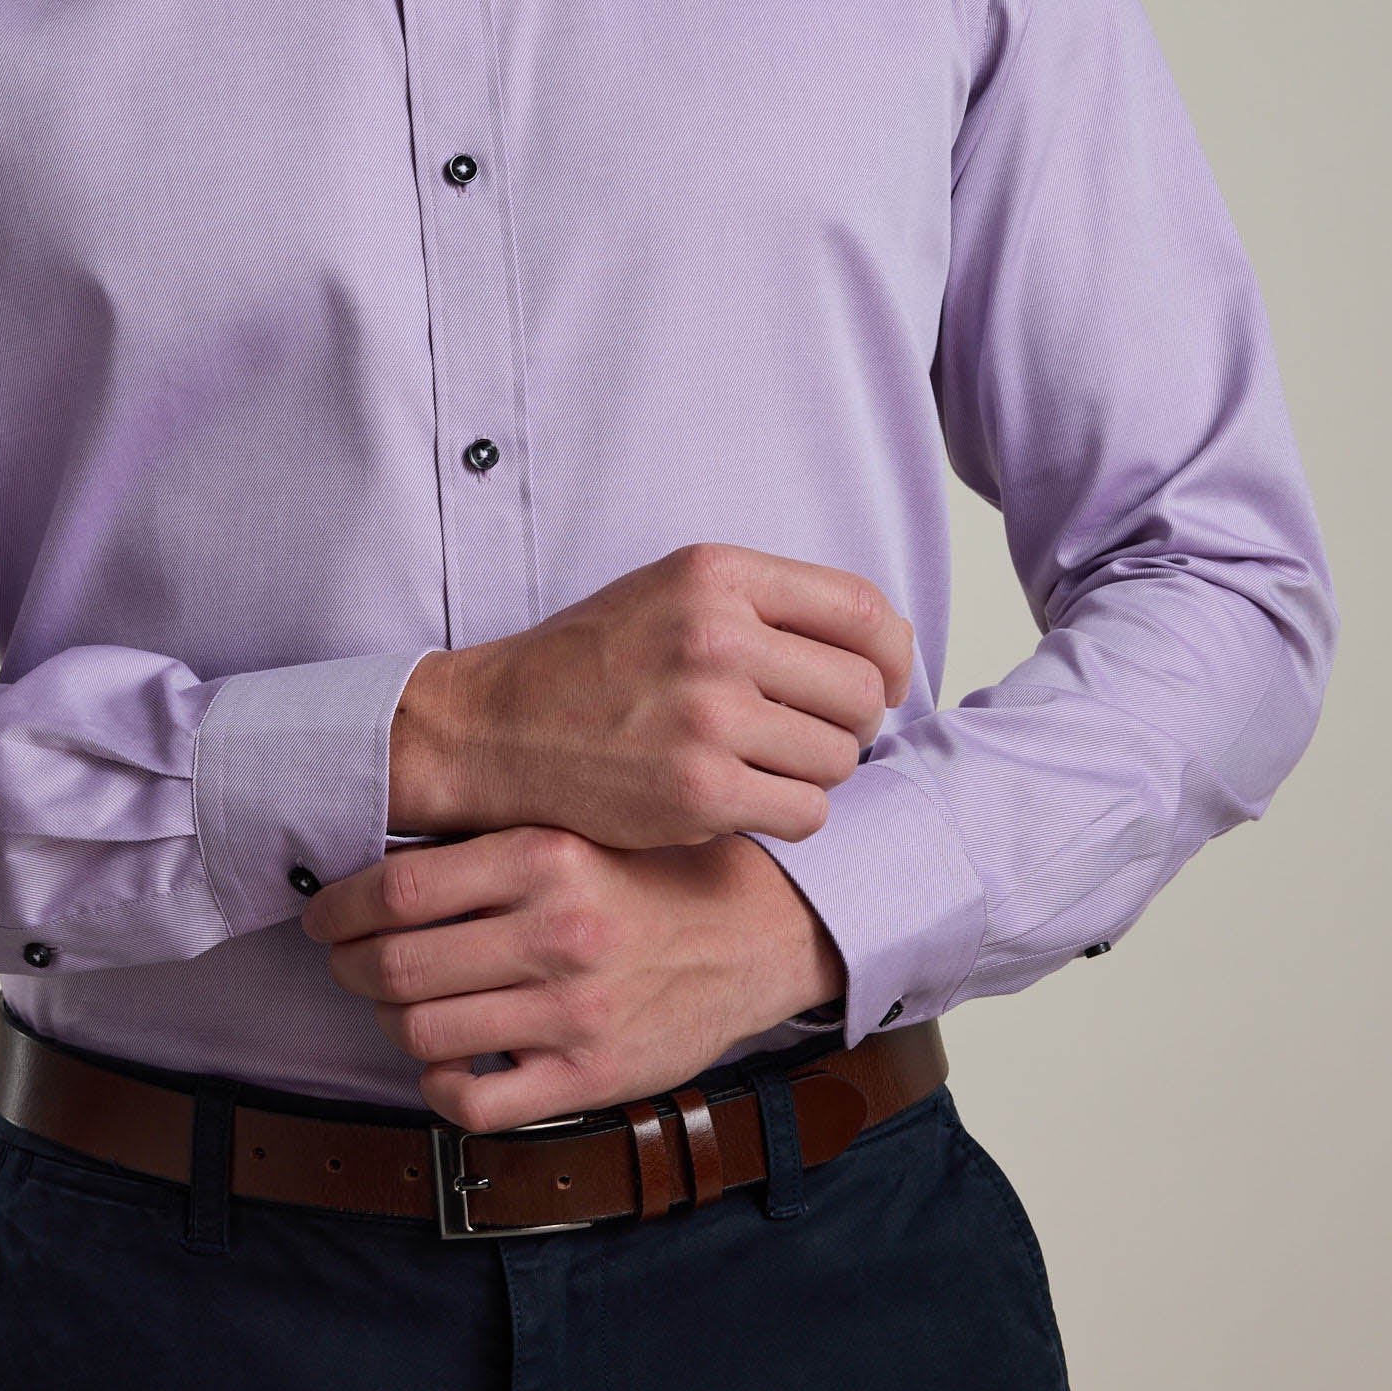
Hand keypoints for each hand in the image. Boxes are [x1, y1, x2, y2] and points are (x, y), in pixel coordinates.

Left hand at [301, 821, 843, 1130]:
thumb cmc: (638, 877)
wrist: (746, 934)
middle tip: (346, 961)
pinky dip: (437, 1086)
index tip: (323, 915)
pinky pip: (471, 1103)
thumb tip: (365, 867)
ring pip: (421, 1035)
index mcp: (545, 857)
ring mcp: (574, 1014)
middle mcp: (559, 934)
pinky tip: (449, 1061)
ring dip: (390, 1022)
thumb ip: (482, 846)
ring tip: (400, 1005)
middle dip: (348, 967)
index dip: (337, 909)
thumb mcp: (568, 832)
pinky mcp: (591, 1079)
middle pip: (395, 966)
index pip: (396, 891)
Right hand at [388, 541, 910, 851]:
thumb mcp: (675, 592)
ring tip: (766, 764)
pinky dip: (789, 815)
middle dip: (853, 723)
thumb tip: (891, 643)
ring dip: (816, 772)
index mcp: (716, 574)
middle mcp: (716, 637)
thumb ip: (771, 604)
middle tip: (814, 735)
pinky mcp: (698, 791)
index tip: (885, 681)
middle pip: (862, 692)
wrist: (498, 728)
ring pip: (839, 759)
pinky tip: (746, 799)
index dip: (893, 654)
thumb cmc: (596, 663)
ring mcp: (707, 716)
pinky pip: (806, 813)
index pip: (863, 610)